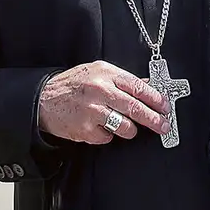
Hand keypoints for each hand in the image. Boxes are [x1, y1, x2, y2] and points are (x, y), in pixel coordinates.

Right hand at [38, 61, 171, 144]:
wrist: (43, 99)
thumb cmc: (72, 85)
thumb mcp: (97, 72)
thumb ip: (121, 79)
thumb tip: (147, 84)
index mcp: (105, 73)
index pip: (138, 86)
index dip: (156, 98)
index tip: (165, 106)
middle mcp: (100, 91)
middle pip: (136, 108)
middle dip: (154, 120)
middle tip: (164, 125)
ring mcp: (93, 111)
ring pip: (126, 127)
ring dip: (130, 129)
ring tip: (123, 125)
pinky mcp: (87, 130)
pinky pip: (109, 137)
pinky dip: (108, 134)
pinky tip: (99, 126)